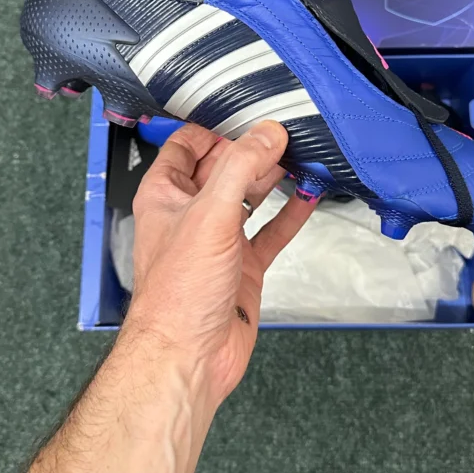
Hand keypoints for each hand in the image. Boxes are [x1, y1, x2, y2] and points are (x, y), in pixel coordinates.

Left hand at [124, 121, 314, 404]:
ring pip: (248, 198)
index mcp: (166, 195)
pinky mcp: (242, 266)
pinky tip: (308, 198)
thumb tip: (267, 133)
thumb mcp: (211, 214)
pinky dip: (289, 215)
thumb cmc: (178, 293)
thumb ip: (241, 168)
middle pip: (222, 169)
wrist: (189, 356)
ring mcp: (218, 241)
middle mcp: (190, 215)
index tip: (249, 115)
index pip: (186, 145)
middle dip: (251, 151)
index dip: (216, 129)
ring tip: (301, 157)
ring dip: (273, 179)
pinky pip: (269, 232)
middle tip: (284, 133)